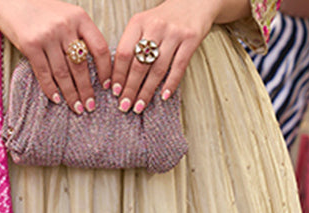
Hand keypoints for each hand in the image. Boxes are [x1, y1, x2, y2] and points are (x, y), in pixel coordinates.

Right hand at [0, 0, 110, 112]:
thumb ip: (79, 34)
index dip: (105, 71)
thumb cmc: (40, 9)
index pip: (100, 49)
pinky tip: (56, 99)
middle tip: (91, 107)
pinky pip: (44, 73)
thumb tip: (94, 66)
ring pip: (64, 73)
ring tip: (77, 108)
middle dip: (87, 91)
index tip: (107, 86)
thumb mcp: (66, 14)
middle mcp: (65, 26)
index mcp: (79, 17)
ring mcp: (47, 35)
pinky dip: (51, 89)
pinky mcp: (30, 44)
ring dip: (71, 94)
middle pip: (81, 66)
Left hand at [111, 0, 233, 110]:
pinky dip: (171, 84)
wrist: (193, 2)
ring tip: (140, 106)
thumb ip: (133, 44)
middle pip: (139, 64)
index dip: (118, 74)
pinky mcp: (190, 40)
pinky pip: (178, 67)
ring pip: (157, 69)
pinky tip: (164, 97)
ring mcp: (174, 33)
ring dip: (147, 91)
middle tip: (124, 106)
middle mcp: (155, 26)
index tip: (114, 92)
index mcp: (138, 22)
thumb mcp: (145, 24)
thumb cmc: (165, 19)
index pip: (123, 52)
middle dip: (130, 88)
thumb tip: (120, 75)